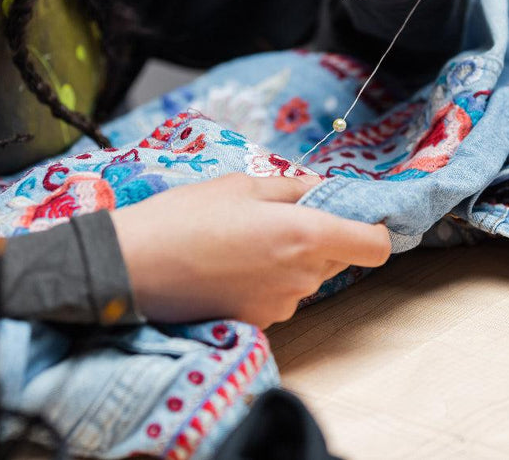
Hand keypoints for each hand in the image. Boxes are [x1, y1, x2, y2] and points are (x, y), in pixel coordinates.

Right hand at [110, 173, 390, 326]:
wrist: (133, 268)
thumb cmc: (185, 217)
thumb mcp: (239, 185)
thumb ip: (290, 188)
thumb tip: (317, 187)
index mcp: (307, 235)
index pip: (375, 246)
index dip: (371, 229)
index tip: (352, 215)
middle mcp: (303, 277)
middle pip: (339, 259)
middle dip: (320, 238)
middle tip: (277, 218)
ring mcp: (282, 305)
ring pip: (306, 279)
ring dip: (290, 261)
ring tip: (241, 242)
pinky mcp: (258, 323)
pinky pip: (279, 298)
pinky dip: (265, 283)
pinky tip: (228, 267)